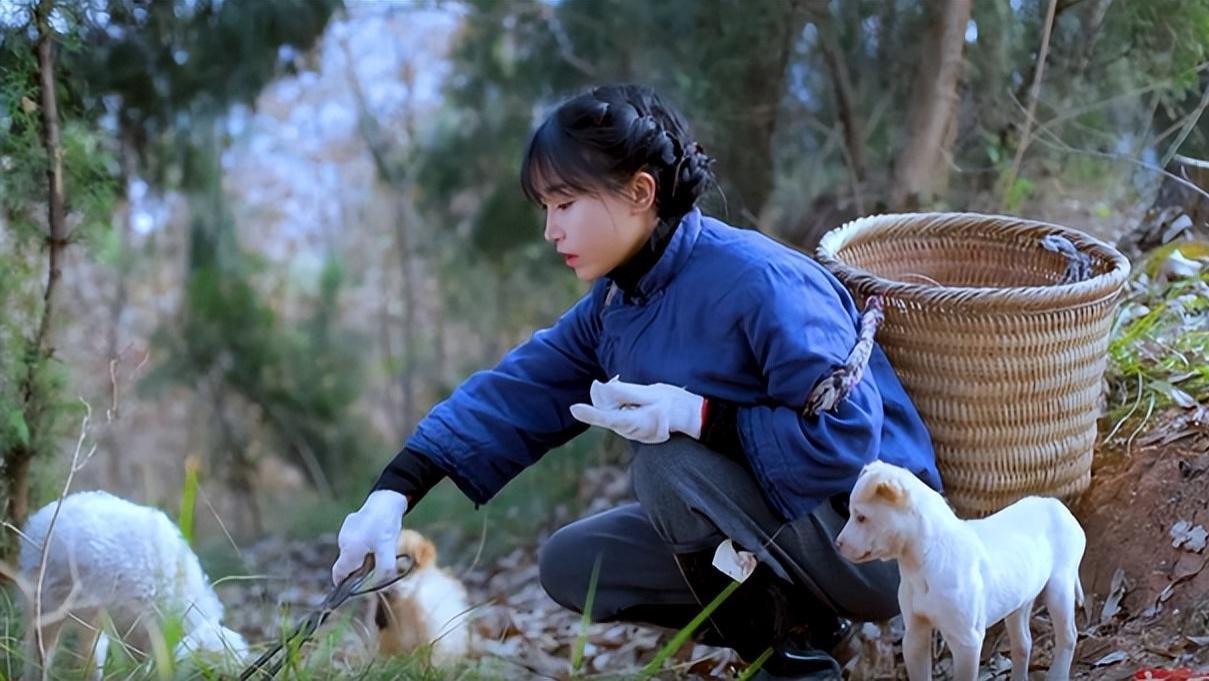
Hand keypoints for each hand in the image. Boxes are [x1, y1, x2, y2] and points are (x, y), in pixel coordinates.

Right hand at [331, 489, 407, 585]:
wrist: (387, 498)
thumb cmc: (386, 525)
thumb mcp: (388, 550)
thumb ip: (383, 571)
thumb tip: (381, 586)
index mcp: (349, 550)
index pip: (338, 574)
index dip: (343, 585)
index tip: (352, 590)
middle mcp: (343, 541)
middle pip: (347, 564)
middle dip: (360, 569)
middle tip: (376, 566)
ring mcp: (346, 531)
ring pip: (353, 552)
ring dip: (364, 556)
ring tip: (380, 548)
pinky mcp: (351, 523)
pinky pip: (356, 541)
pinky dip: (365, 545)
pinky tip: (378, 538)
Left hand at [570, 377, 705, 443]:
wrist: (693, 418)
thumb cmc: (673, 404)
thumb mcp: (651, 394)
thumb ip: (626, 392)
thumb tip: (603, 389)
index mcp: (635, 422)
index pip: (607, 418)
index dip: (590, 413)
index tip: (574, 408)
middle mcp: (632, 432)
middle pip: (608, 415)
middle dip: (607, 399)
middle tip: (618, 382)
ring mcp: (635, 435)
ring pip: (615, 416)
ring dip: (617, 403)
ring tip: (638, 395)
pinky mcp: (637, 433)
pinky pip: (623, 418)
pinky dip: (625, 408)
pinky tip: (639, 403)